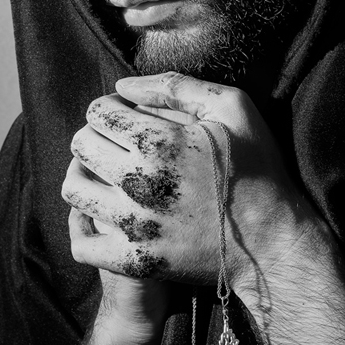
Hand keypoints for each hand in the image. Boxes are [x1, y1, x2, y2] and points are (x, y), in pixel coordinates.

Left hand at [62, 72, 315, 291]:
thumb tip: (124, 84)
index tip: (126, 115)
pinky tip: (109, 216)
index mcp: (159, 141)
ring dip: (86, 175)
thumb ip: (177, 86)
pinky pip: (82, 243)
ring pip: (74, 189)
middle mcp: (137, 182)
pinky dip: (88, 227)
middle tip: (119, 142)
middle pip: (81, 145)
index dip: (110, 106)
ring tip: (110, 175)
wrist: (270, 239)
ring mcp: (133, 225)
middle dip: (96, 135)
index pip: (99, 112)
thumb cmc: (256, 167)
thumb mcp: (233, 106)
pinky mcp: (134, 260)